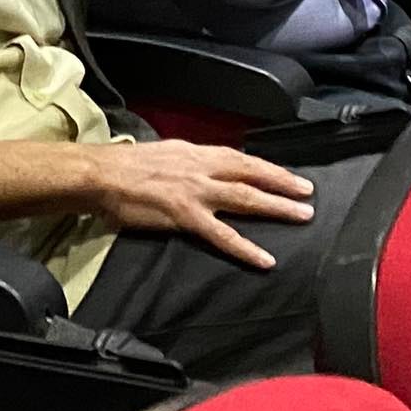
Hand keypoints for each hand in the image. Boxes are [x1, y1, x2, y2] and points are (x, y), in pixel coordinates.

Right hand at [89, 140, 317, 271]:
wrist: (103, 175)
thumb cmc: (128, 165)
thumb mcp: (166, 152)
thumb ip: (191, 161)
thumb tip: (208, 168)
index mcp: (196, 151)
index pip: (240, 157)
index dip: (267, 166)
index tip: (288, 174)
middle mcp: (201, 167)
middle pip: (250, 174)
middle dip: (282, 183)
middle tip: (308, 192)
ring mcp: (196, 192)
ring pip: (245, 199)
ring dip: (276, 206)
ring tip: (301, 215)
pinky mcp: (186, 216)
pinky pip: (222, 235)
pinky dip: (246, 247)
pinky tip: (264, 258)